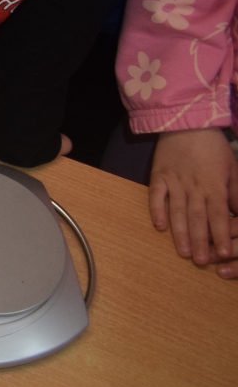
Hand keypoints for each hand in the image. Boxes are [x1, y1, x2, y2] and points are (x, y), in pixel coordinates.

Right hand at [149, 128, 237, 275]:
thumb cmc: (214, 149)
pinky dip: (157, 211)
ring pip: (177, 211)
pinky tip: (159, 226)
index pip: (218, 215)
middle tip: (201, 262)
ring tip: (183, 252)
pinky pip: (156, 196)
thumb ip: (236, 193)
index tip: (223, 254)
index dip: (220, 235)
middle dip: (200, 241)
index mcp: (214, 185)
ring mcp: (174, 181)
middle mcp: (194, 186)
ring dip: (180, 232)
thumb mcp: (233, 168)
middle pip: (197, 217)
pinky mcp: (158, 176)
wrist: (186, 124)